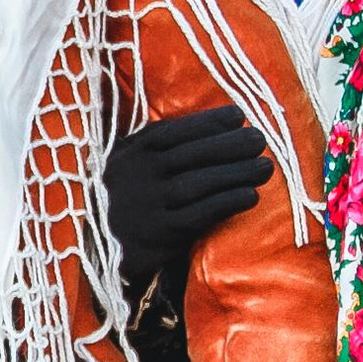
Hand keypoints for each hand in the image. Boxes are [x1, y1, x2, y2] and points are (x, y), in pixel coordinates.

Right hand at [104, 107, 274, 294]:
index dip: (209, 121)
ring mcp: (149, 205)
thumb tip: (208, 122)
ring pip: (198, 184)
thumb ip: (153, 141)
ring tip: (265, 166)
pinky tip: (250, 195)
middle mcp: (139, 175)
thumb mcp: (124, 159)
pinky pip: (199, 215)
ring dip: (236, 173)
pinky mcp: (161, 235)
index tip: (239, 116)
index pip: (174, 130)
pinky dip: (227, 203)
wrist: (98, 245)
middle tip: (260, 139)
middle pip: (191, 155)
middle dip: (230, 145)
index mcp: (131, 152)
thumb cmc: (122, 194)